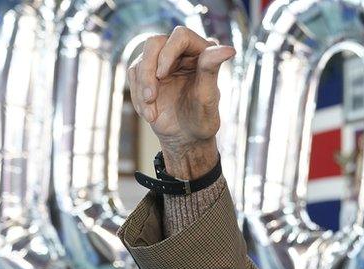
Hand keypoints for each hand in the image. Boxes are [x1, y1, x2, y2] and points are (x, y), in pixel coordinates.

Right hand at [127, 26, 234, 178]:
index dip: (168, 51)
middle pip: (154, 42)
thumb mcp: (207, 97)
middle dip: (148, 71)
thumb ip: (211, 71)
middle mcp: (180, 52)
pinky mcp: (147, 74)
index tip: (162, 75)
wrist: (185, 138)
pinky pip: (133, 76)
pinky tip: (149, 114)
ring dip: (142, 88)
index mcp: (201, 52)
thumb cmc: (202, 119)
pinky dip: (138, 97)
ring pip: (141, 61)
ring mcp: (161, 62)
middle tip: (151, 96)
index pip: (180, 35)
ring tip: (151, 114)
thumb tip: (230, 49)